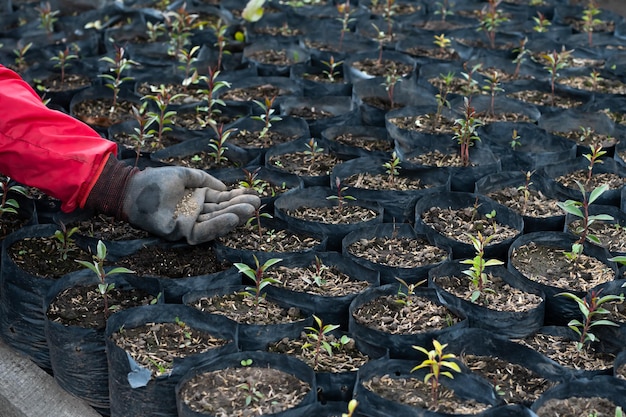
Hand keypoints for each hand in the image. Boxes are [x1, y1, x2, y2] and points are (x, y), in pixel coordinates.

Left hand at [85, 156, 259, 243]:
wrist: (132, 188)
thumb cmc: (155, 181)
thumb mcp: (185, 175)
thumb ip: (204, 180)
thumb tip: (225, 188)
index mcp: (197, 199)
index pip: (221, 201)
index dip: (237, 199)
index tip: (253, 195)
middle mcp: (195, 213)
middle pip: (222, 213)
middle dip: (240, 208)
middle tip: (257, 203)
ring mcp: (189, 223)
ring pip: (216, 223)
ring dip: (233, 218)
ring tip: (249, 210)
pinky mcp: (180, 232)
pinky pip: (202, 232)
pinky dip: (217, 226)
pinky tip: (231, 218)